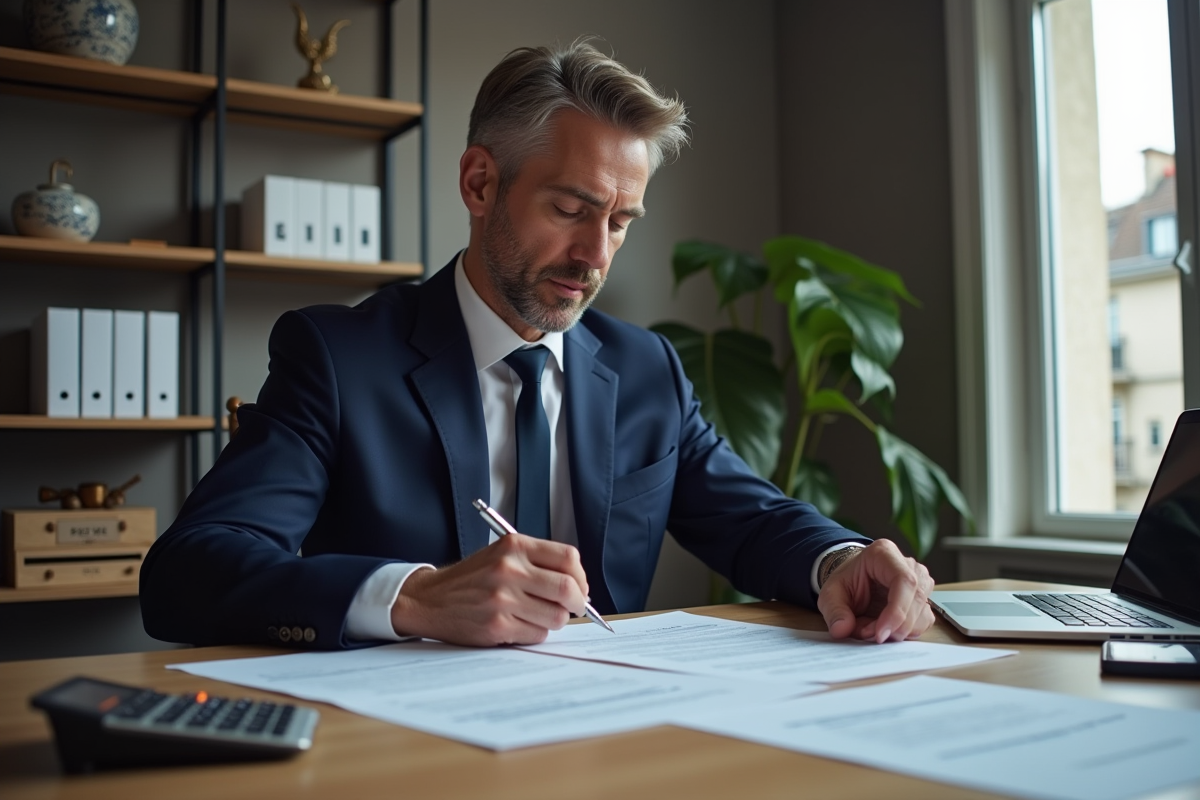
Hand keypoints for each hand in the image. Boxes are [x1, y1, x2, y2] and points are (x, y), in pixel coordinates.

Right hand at [390, 534, 588, 646]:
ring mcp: (503, 598)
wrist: (429, 599)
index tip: (580, 587)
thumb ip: (538, 563)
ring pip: (556, 616)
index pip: (568, 558)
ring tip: (538, 615)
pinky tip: (519, 624)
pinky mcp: (497, 625)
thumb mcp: (501, 554)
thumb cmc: (471, 579)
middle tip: (573, 607)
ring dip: (554, 620)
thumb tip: (578, 586)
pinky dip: (535, 632)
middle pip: (567, 588)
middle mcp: (509, 569)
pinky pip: (537, 634)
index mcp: (514, 546)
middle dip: (577, 603)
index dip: (581, 576)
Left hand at [816, 538, 934, 642]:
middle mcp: (909, 565)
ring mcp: (921, 582)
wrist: (855, 580)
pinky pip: (923, 623)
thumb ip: (834, 611)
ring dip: (898, 631)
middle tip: (869, 635)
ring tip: (871, 628)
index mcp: (884, 554)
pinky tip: (885, 628)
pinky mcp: (924, 600)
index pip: (904, 580)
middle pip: (916, 600)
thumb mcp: (830, 594)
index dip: (897, 611)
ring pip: (922, 615)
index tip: (880, 634)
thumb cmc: (847, 582)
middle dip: (894, 626)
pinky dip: (904, 633)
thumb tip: (842, 629)